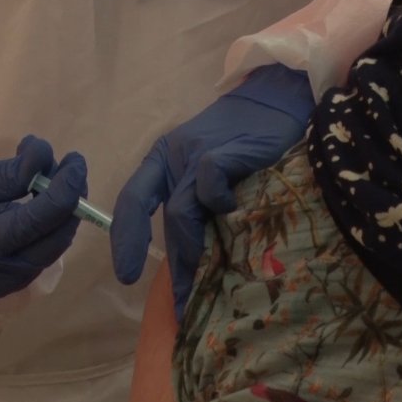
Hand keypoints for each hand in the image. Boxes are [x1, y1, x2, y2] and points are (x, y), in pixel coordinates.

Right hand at [0, 135, 86, 298]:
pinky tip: (50, 196)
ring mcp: (15, 283)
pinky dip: (57, 219)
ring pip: (59, 242)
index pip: (35, 221)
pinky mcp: (25, 280)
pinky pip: (52, 247)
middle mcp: (0, 275)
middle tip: (72, 163)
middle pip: (56, 236)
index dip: (64, 190)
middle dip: (72, 196)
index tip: (75, 161)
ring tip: (56, 174)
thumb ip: (10, 171)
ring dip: (67, 206)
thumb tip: (48, 155)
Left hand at [111, 64, 311, 320]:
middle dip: (174, 264)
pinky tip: (233, 216)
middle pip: (163, 217)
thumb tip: (189, 261)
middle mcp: (174, 156)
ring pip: (181, 211)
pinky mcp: (225, 152)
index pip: (132, 200)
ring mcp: (197, 153)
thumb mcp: (208, 170)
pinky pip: (208, 186)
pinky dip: (217, 205)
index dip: (125, 238)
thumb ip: (195, 205)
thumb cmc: (242, 140)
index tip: (126, 274)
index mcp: (162, 160)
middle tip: (183, 303)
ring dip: (192, 250)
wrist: (276, 98)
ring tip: (204, 280)